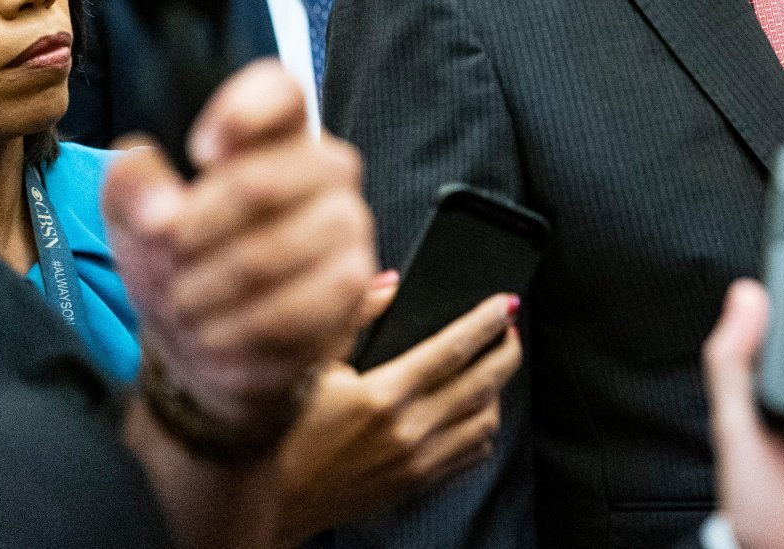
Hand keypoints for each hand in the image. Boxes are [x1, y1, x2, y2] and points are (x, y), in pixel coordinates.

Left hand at [104, 62, 375, 443]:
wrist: (214, 341)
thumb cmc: (182, 262)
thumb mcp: (136, 220)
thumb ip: (131, 186)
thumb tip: (146, 177)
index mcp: (275, 134)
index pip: (282, 91)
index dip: (240, 112)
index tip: (198, 153)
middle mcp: (326, 168)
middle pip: (259, 183)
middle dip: (192, 234)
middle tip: (168, 256)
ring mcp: (348, 223)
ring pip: (268, 252)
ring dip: (205, 289)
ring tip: (184, 302)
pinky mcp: (354, 282)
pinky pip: (291, 305)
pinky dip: (237, 327)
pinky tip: (216, 330)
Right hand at [275, 279, 521, 542]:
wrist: (273, 501)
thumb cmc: (285, 430)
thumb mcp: (311, 365)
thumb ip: (354, 317)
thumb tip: (390, 282)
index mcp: (383, 395)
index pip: (454, 349)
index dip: (487, 322)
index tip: (506, 304)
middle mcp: (408, 430)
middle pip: (483, 383)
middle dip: (507, 350)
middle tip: (510, 330)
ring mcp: (417, 462)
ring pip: (486, 421)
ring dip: (499, 390)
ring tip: (494, 367)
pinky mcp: (416, 484)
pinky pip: (472, 455)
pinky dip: (484, 428)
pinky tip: (476, 410)